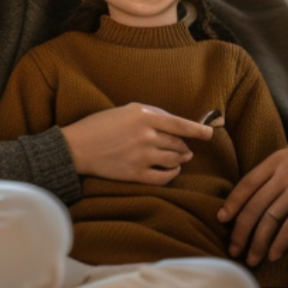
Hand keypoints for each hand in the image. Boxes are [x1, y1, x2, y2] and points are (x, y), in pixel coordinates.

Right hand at [63, 103, 214, 184]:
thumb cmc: (100, 125)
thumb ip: (151, 115)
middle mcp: (146, 136)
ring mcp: (142, 156)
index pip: (181, 125)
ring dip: (180, 160)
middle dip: (184, 146)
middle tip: (186, 148)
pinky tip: (172, 171)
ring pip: (174, 160)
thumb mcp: (126, 110)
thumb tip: (174, 125)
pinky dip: (172, 174)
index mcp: (144, 116)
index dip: (199, 130)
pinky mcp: (136, 174)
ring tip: (181, 159)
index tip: (210, 134)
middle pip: (178, 143)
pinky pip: (164, 177)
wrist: (77, 148)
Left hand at [219, 134, 287, 266]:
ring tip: (252, 258)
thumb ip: (279, 170)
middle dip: (240, 231)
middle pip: (252, 206)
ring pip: (268, 220)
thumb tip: (260, 191)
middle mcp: (283, 174)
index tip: (222, 219)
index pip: (246, 183)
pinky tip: (273, 255)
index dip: (231, 203)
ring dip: (257, 243)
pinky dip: (279, 244)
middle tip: (233, 249)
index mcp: (277, 160)